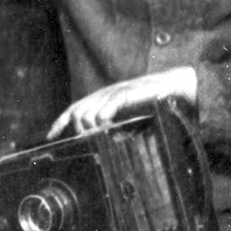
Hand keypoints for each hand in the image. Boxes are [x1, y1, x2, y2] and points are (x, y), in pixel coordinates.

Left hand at [46, 66, 196, 139]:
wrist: (179, 88)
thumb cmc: (157, 104)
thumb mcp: (134, 120)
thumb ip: (121, 128)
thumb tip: (108, 141)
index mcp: (105, 99)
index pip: (76, 108)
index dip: (61, 121)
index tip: (51, 136)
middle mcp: (106, 94)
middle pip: (78, 111)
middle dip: (76, 129)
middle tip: (85, 141)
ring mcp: (116, 92)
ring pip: (89, 111)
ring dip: (90, 127)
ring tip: (99, 136)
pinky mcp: (127, 93)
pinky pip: (106, 106)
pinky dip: (103, 118)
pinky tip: (108, 126)